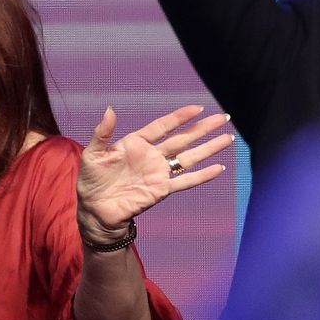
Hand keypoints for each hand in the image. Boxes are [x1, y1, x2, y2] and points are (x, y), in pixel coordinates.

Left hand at [76, 105, 231, 239]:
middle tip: (223, 117)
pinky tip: (219, 168)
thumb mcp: (93, 154)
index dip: (180, 117)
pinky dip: (203, 176)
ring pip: (189, 157)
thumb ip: (103, 132)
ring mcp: (159, 173)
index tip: (198, 108)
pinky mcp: (162, 190)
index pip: (163, 126)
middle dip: (203, 128)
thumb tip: (110, 109)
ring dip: (209, 148)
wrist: (94, 211)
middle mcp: (152, 156)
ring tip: (228, 138)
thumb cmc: (91, 181)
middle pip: (183, 138)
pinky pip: (186, 181)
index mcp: (136, 143)